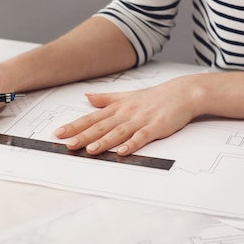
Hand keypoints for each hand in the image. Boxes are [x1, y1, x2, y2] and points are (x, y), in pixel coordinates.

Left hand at [53, 76, 200, 154]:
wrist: (184, 92)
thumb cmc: (156, 96)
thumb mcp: (127, 95)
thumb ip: (106, 98)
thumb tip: (87, 97)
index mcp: (118, 107)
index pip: (92, 118)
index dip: (75, 126)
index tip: (59, 133)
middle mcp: (126, 113)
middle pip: (101, 126)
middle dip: (83, 136)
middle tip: (67, 144)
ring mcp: (141, 120)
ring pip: (118, 132)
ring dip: (104, 141)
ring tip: (90, 150)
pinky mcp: (156, 127)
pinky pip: (142, 136)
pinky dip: (133, 143)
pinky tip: (123, 151)